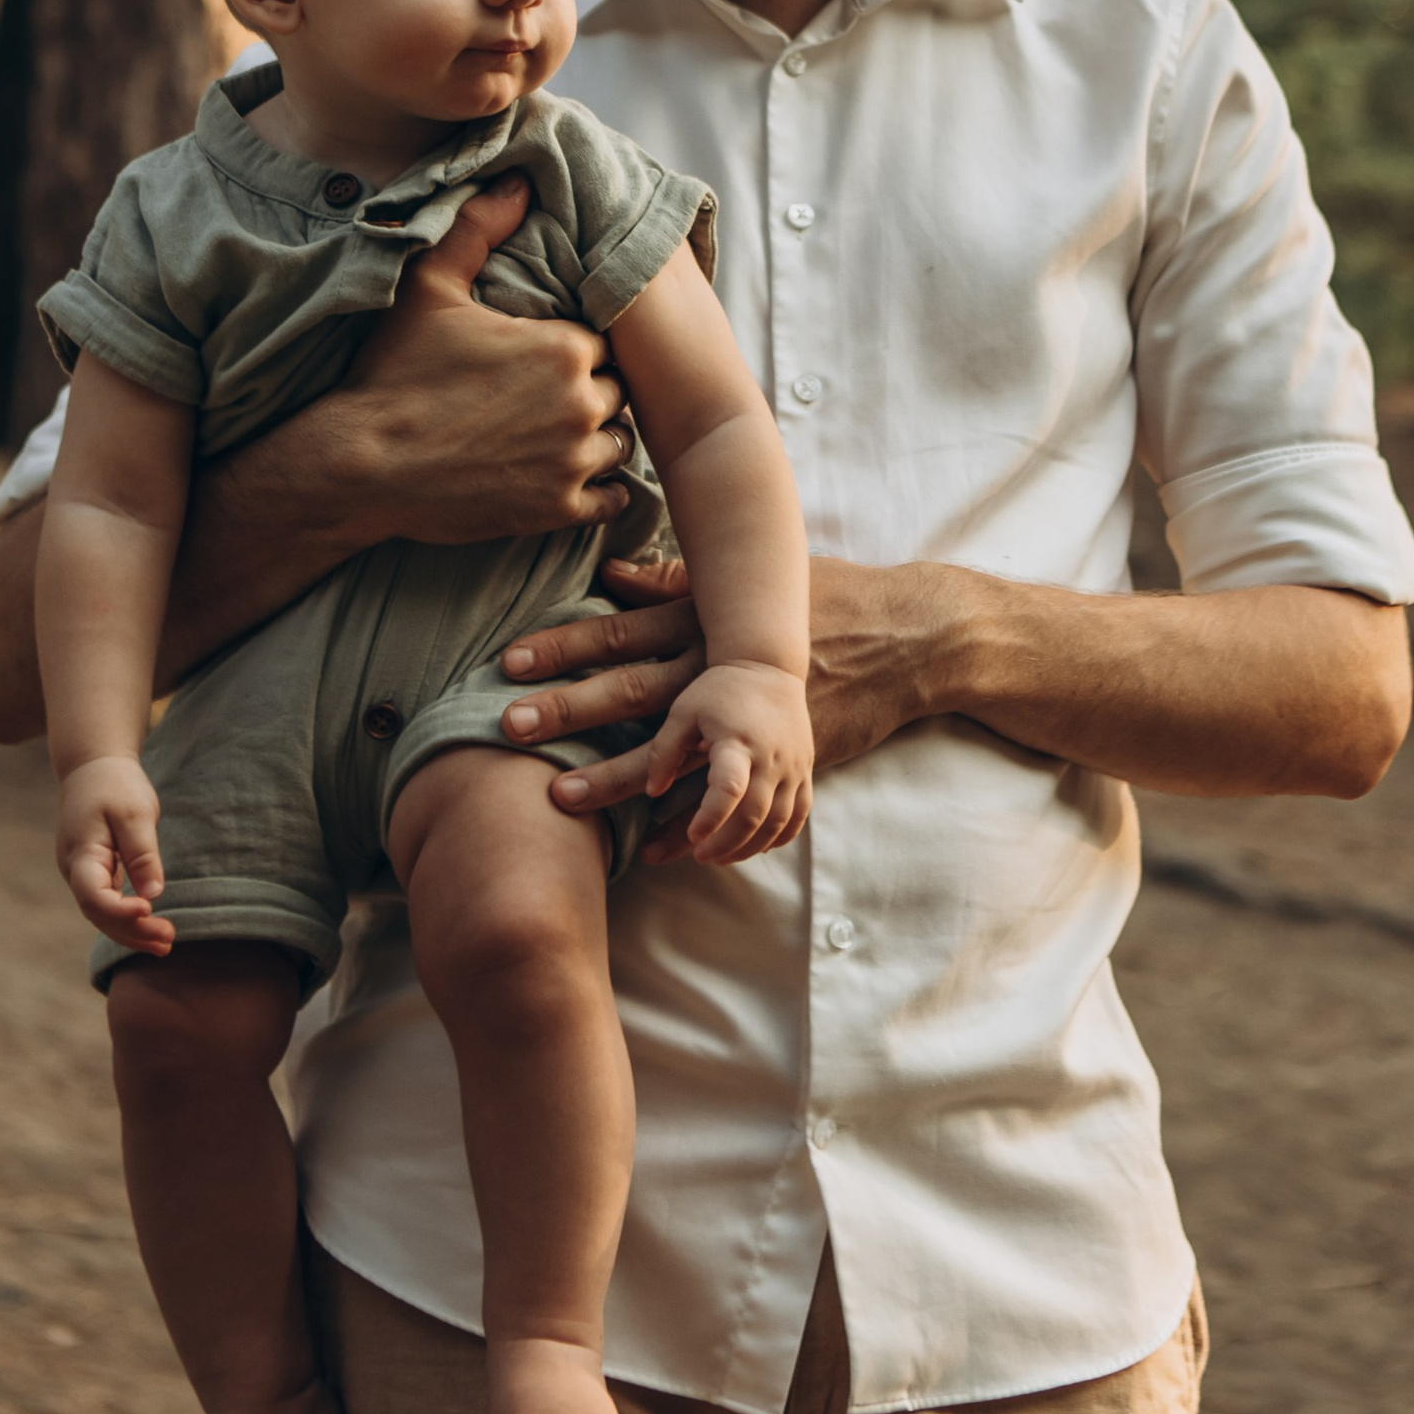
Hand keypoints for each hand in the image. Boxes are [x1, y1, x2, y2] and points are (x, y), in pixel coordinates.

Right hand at [56, 756, 175, 954]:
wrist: (93, 766)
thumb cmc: (114, 784)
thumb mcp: (135, 812)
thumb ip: (142, 853)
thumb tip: (154, 894)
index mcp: (80, 853)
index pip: (93, 895)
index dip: (119, 911)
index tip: (148, 911)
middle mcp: (75, 870)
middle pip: (98, 913)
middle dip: (132, 931)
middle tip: (167, 940)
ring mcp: (82, 874)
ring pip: (102, 914)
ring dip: (131, 931)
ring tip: (165, 944)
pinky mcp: (94, 873)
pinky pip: (107, 904)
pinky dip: (127, 918)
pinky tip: (151, 928)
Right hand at [343, 178, 638, 546]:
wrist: (358, 465)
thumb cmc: (392, 373)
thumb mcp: (429, 286)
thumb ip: (479, 227)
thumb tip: (519, 181)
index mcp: (564, 346)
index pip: (606, 341)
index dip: (578, 347)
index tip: (544, 356)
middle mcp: (581, 404)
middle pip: (618, 391)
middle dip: (590, 391)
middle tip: (546, 396)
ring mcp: (572, 462)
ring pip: (619, 443)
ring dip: (596, 438)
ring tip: (554, 434)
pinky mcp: (557, 511)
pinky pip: (610, 498)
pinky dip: (596, 489)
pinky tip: (564, 475)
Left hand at [516, 556, 957, 860]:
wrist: (905, 638)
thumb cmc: (825, 594)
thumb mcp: (750, 575)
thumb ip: (675, 578)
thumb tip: (613, 568)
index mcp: (706, 617)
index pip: (620, 629)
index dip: (564, 644)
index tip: (508, 661)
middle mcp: (718, 664)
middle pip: (629, 691)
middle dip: (567, 712)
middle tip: (508, 729)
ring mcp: (747, 714)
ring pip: (670, 754)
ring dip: (612, 780)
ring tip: (560, 803)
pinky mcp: (776, 757)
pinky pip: (721, 798)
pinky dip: (683, 821)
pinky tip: (645, 846)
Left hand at [646, 658, 812, 862]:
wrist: (770, 666)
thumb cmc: (720, 689)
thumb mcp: (683, 711)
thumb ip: (663, 751)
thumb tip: (654, 792)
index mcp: (737, 741)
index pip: (729, 789)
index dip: (711, 819)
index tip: (694, 835)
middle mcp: (771, 757)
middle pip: (755, 815)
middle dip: (726, 844)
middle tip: (701, 855)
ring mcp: (793, 766)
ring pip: (778, 822)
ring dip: (750, 847)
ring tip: (723, 856)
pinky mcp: (805, 770)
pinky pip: (799, 814)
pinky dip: (780, 837)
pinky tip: (757, 845)